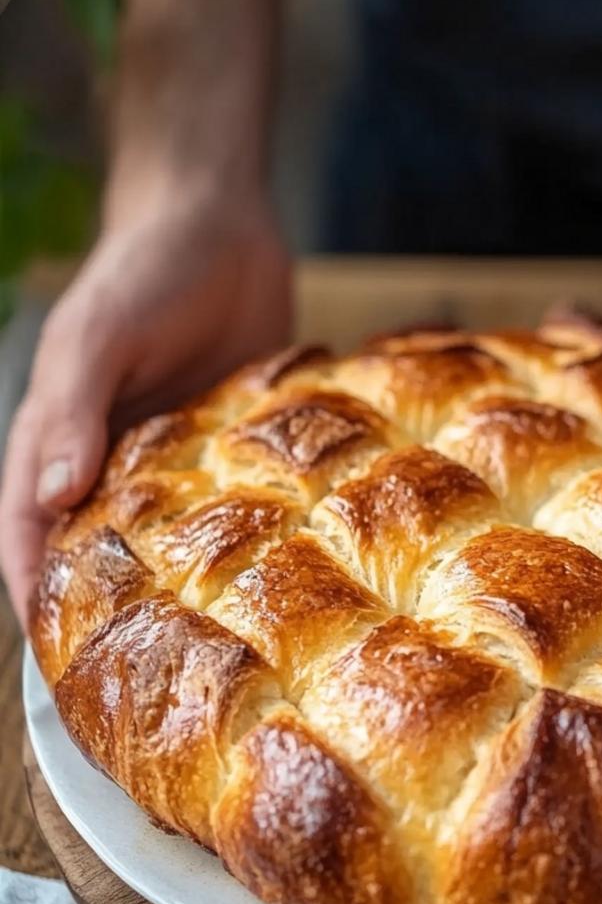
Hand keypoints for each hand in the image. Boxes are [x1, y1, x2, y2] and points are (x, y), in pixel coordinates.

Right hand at [0, 185, 292, 626]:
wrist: (222, 220)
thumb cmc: (143, 269)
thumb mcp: (98, 335)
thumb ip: (72, 411)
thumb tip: (52, 498)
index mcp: (60, 442)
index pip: (32, 538)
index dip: (37, 601)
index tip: (59, 669)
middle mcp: (112, 461)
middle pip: (97, 554)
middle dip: (109, 615)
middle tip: (142, 683)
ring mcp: (173, 458)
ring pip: (165, 542)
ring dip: (177, 590)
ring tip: (209, 654)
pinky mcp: (229, 447)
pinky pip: (228, 507)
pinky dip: (237, 545)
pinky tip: (267, 587)